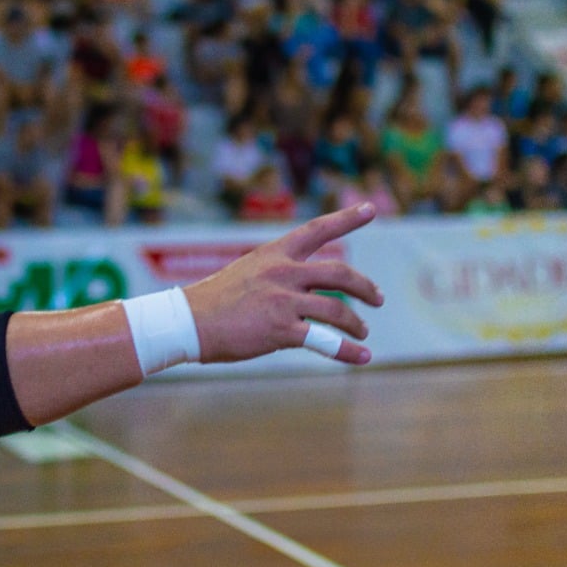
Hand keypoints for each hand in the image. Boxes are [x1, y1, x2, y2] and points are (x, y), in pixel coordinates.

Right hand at [183, 203, 382, 364]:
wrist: (188, 321)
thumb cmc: (216, 300)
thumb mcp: (249, 271)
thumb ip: (279, 272)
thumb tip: (309, 284)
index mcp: (275, 253)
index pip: (317, 229)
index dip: (347, 219)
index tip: (369, 209)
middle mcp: (283, 272)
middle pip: (340, 274)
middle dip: (365, 287)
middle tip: (378, 299)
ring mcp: (283, 301)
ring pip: (337, 310)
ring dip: (356, 323)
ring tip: (363, 332)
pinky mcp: (281, 330)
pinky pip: (325, 340)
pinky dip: (348, 351)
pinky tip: (362, 356)